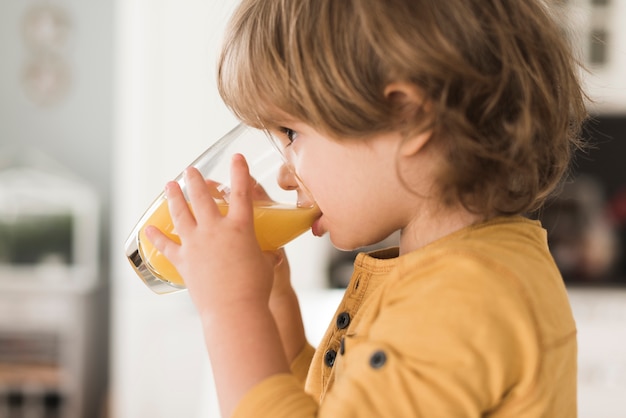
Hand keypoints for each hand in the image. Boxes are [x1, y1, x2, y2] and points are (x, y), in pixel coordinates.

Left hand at [145, 154, 275, 316]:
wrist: (234, 311)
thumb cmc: (255, 289)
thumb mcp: (264, 263)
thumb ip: (261, 252)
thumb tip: (264, 251)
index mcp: (240, 228)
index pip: (241, 192)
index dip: (240, 172)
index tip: (236, 158)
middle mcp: (215, 230)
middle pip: (202, 198)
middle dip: (196, 180)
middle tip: (191, 170)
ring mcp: (196, 244)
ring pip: (181, 214)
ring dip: (174, 198)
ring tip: (169, 185)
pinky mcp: (183, 261)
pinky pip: (166, 246)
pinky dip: (157, 237)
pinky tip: (149, 228)